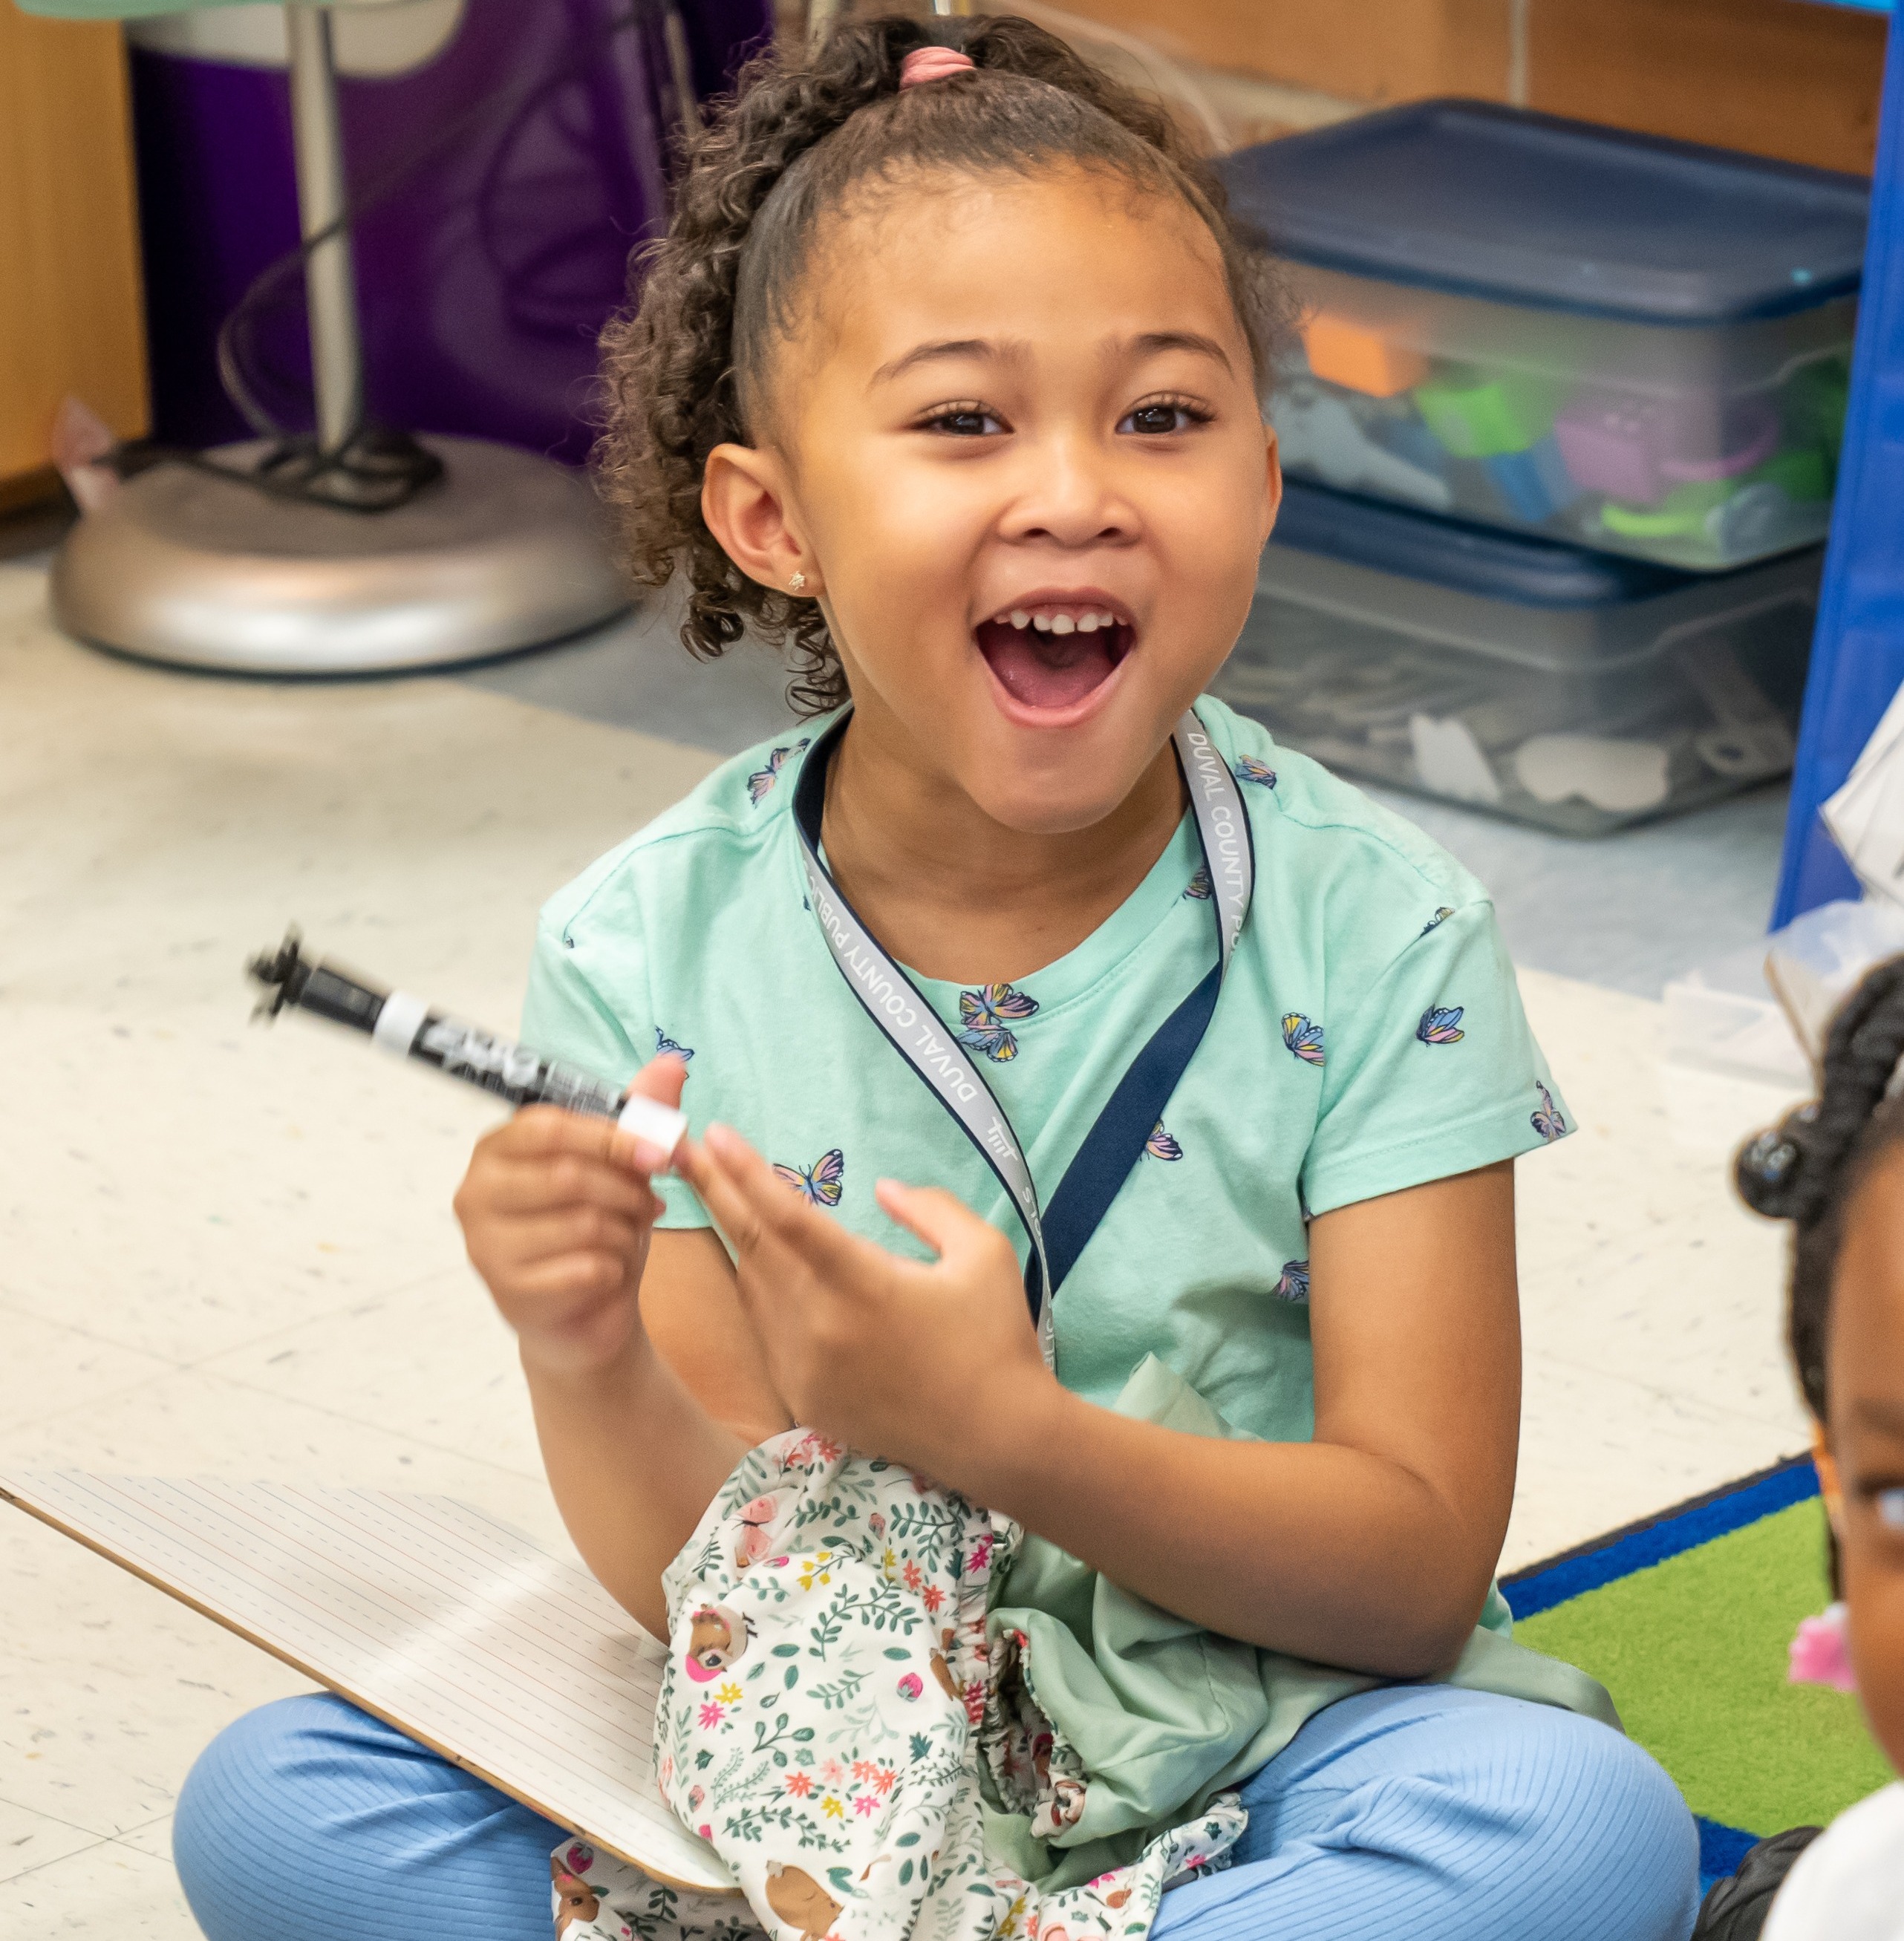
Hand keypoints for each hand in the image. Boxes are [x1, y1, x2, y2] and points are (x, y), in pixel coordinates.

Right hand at [453, 1055, 686, 1379]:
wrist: (587, 1310)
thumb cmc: (597, 1227)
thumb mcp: (621, 1166)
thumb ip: (641, 1113)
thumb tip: (672, 1062)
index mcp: (496, 1149)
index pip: (548, 1126)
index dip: (611, 1136)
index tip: (661, 1151)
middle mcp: (476, 1193)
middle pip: (566, 1175)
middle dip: (625, 1188)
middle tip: (651, 1200)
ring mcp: (486, 1246)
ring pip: (581, 1223)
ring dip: (624, 1229)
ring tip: (629, 1232)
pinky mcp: (509, 1293)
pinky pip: (584, 1268)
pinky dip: (615, 1266)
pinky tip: (611, 1268)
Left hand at [677, 1122, 1053, 1487]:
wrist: (996, 1439)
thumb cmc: (997, 1339)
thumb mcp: (984, 1254)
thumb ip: (932, 1208)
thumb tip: (882, 1189)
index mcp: (864, 1282)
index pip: (787, 1216)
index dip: (745, 1172)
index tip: (715, 1135)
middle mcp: (822, 1324)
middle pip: (751, 1244)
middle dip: (715, 1190)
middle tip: (684, 1149)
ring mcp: (805, 1366)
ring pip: (752, 1286)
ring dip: (738, 1238)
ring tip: (720, 1193)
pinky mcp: (802, 1396)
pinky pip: (765, 1330)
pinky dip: (759, 1290)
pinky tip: (761, 1264)